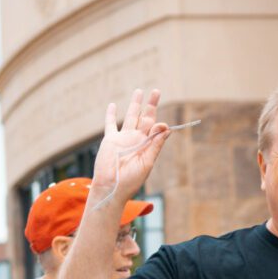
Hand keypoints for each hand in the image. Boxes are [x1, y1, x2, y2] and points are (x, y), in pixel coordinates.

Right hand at [89, 91, 168, 208]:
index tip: (161, 124)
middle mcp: (136, 139)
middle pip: (145, 117)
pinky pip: (110, 125)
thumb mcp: (147, 162)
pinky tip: (113, 105)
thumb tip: (166, 127)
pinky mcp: (110, 140)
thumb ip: (155, 145)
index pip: (155, 128)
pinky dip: (111, 115)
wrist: (112, 187)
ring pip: (130, 116)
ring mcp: (123, 138)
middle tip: (156, 91)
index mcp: (147, 145)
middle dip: (151, 105)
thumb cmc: (131, 180)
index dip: (159, 124)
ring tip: (139, 91)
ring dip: (135, 104)